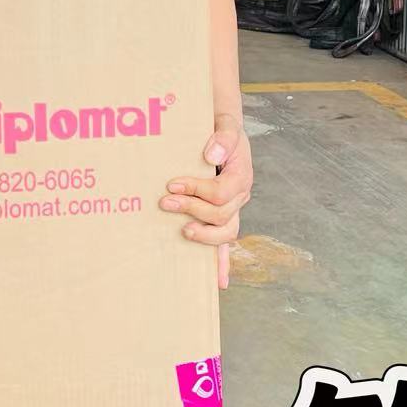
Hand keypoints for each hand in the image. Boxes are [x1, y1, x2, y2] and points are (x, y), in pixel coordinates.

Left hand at [163, 114, 251, 288]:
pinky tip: (217, 282)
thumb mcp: (225, 123)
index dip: (196, 190)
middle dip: (191, 209)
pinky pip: (225, 244)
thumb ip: (223, 137)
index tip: (171, 183)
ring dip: (203, 235)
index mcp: (241, 176)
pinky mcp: (222, 217)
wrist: (222, 128)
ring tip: (182, 231)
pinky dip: (222, 264)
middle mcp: (239, 196)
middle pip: (221, 214)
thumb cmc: (221, 127)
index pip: (221, 192)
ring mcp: (232, 209)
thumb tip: (210, 156)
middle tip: (165, 201)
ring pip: (225, 233)